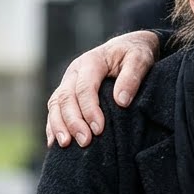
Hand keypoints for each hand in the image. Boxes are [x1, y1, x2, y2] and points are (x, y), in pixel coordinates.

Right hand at [46, 30, 159, 147]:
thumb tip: (121, 101)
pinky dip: (52, 125)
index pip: (84, 87)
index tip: (99, 129)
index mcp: (91, 61)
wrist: (126, 48)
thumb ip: (132, 77)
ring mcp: (68, 81)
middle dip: (73, 121)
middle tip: (85, 142)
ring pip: (55, 103)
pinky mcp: (67, 92)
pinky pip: (54, 109)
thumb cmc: (135, 54)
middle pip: (66, 97)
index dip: (90, 109)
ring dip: (59, 125)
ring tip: (66, 145)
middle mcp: (75, 71)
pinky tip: (55, 143)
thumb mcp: (140, 59)